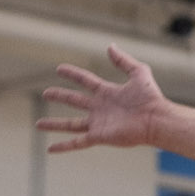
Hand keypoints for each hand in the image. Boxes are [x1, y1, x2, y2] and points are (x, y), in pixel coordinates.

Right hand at [38, 44, 168, 152]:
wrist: (156, 119)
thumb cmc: (151, 97)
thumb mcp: (138, 72)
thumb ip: (124, 60)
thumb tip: (110, 46)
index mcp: (107, 92)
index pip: (85, 81)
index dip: (73, 74)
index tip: (59, 68)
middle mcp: (100, 108)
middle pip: (75, 100)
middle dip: (60, 96)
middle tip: (46, 92)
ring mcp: (98, 123)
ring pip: (70, 124)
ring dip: (54, 124)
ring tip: (38, 124)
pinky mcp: (99, 136)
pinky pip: (77, 142)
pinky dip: (63, 146)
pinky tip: (50, 149)